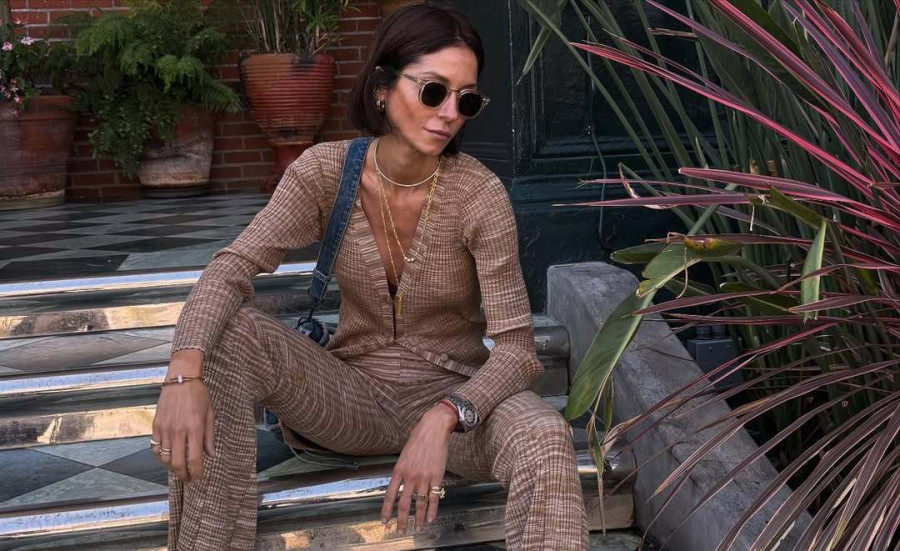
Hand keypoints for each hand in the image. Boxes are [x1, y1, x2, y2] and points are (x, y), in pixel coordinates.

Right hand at [151, 351, 214, 482]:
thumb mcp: (210, 414)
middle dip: (183, 475)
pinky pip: (156, 447)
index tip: (199, 477)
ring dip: (172, 467)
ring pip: (165, 458)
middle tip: (188, 478)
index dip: (196, 473)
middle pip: (177, 463)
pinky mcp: (156, 425)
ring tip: (179, 468)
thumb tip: (210, 455)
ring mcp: (165, 429)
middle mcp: (178, 431)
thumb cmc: (199, 395)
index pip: (194, 459)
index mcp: (195, 429)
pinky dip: (161, 456)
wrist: (181, 379)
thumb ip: (209, 437)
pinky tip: (168, 456)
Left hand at [381, 405, 455, 532]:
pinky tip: (431, 519)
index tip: (385, 521)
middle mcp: (410, 476)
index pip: (389, 495)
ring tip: (418, 528)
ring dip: (419, 519)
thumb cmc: (417, 438)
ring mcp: (424, 477)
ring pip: (420, 504)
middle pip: (404, 504)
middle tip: (401, 531)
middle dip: (402, 520)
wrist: (433, 428)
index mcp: (399, 470)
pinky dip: (433, 510)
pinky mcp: (437, 476)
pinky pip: (434, 498)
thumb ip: (401, 470)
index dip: (386, 510)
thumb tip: (399, 484)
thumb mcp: (403, 454)